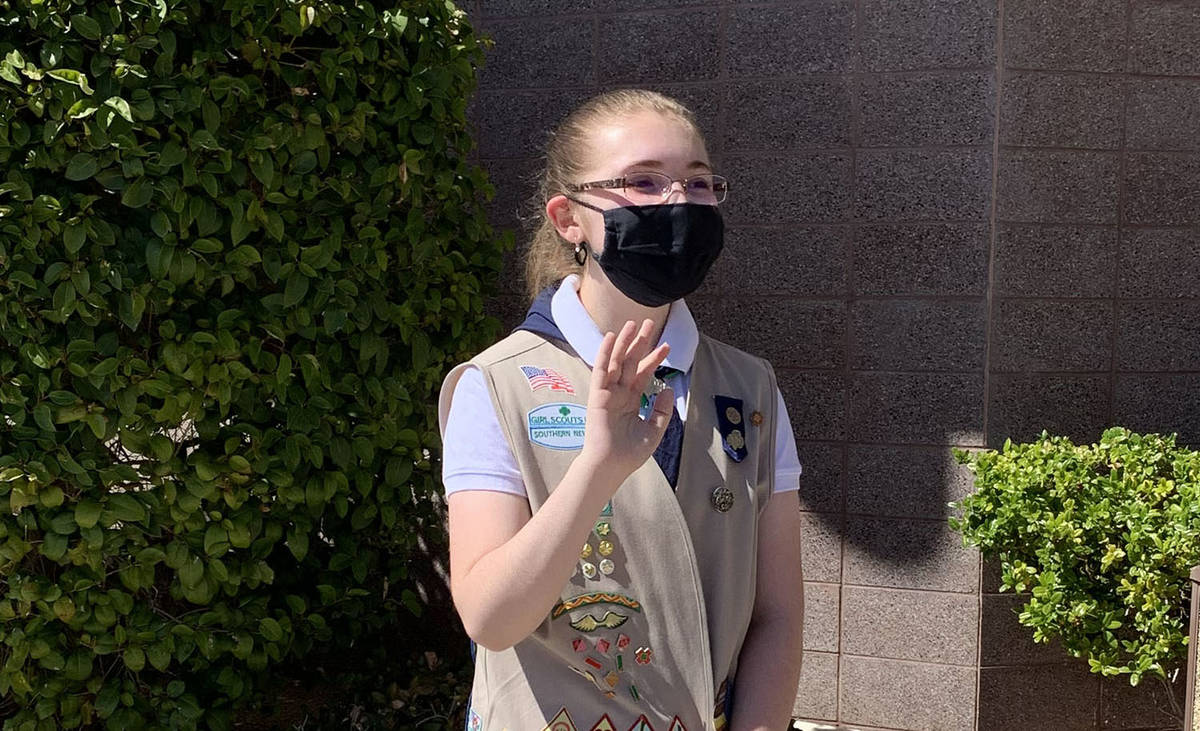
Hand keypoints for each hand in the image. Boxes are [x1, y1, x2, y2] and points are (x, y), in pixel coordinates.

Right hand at [578, 319, 673, 486]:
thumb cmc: (629, 454)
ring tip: (633, 323)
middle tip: (650, 322)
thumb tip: (667, 389)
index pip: (644, 374)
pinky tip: (611, 337)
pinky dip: (605, 353)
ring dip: (624, 342)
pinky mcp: (597, 395)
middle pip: (631, 362)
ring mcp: (608, 393)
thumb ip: (661, 411)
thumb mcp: (653, 431)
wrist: (611, 466)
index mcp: (631, 401)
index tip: (667, 346)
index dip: (654, 359)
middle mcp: (619, 394)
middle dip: (641, 343)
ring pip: (617, 361)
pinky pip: (601, 370)